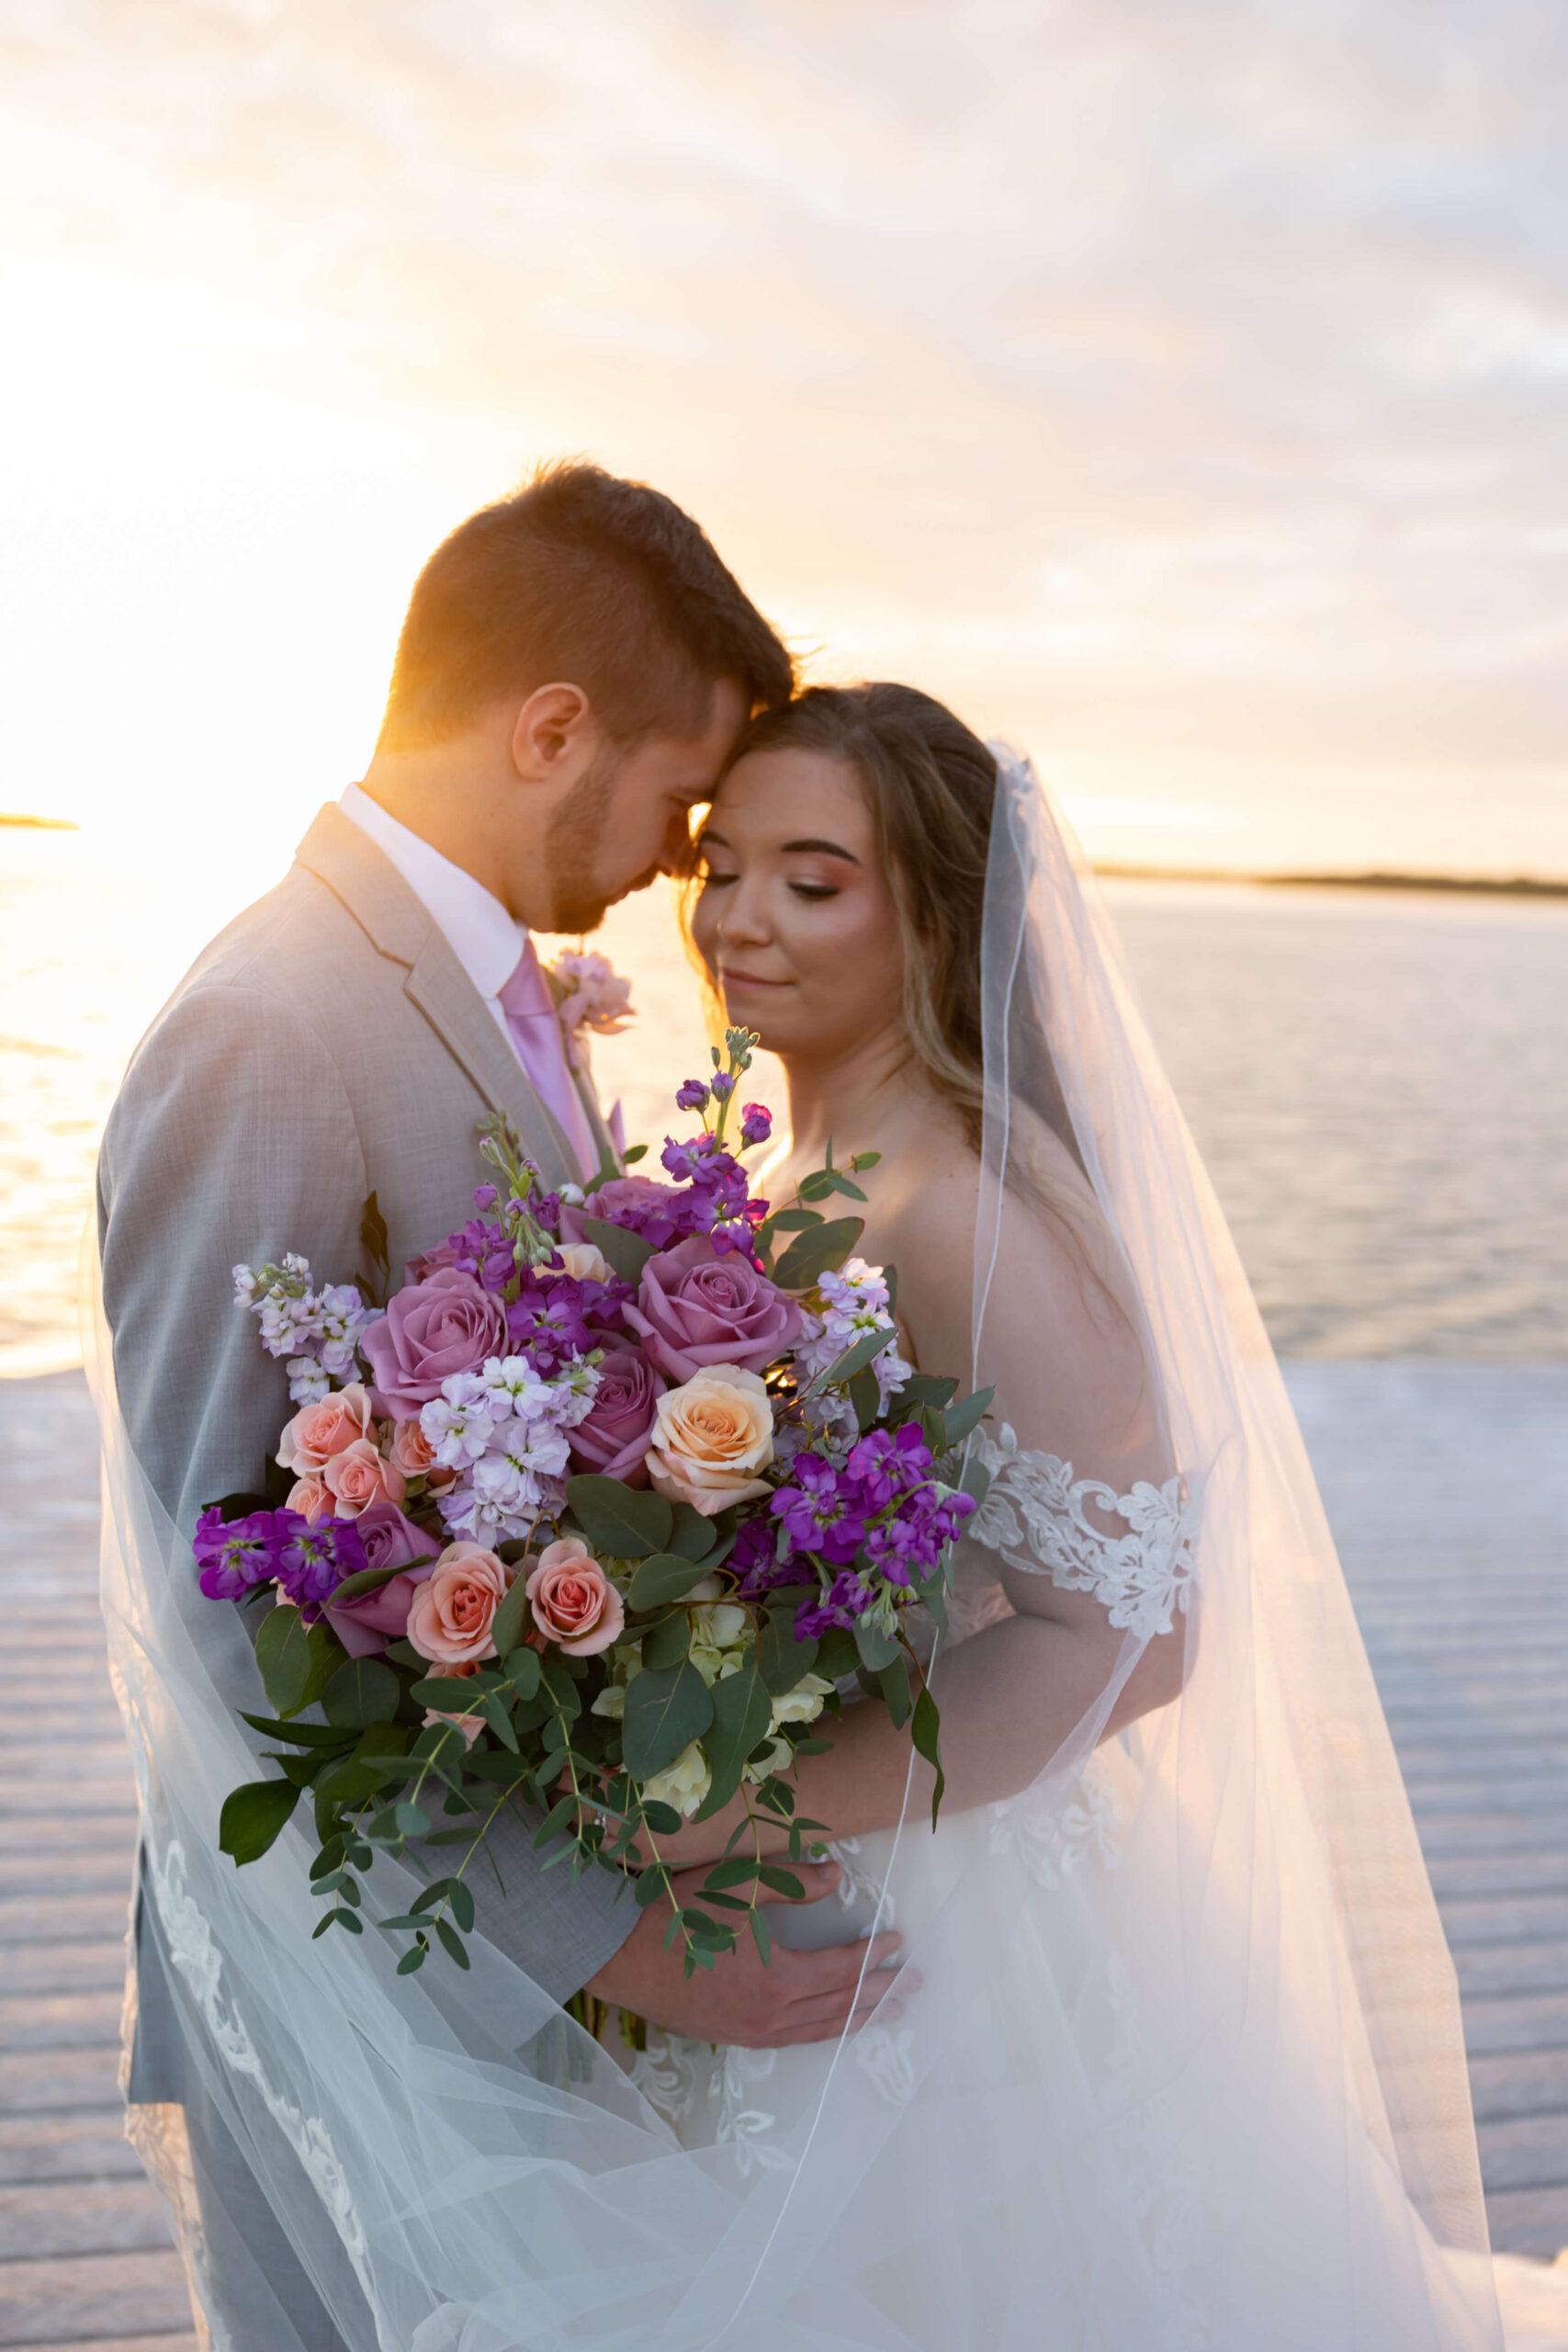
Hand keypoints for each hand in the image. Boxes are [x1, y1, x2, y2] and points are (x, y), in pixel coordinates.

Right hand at [583, 1860, 910, 2047]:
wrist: (618, 1955)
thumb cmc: (676, 1913)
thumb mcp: (735, 1885)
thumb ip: (790, 1883)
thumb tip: (837, 1876)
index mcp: (776, 1979)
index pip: (842, 1971)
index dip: (874, 1957)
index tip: (899, 1941)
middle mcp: (770, 2016)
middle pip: (839, 2007)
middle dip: (881, 1993)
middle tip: (915, 1983)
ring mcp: (751, 2033)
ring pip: (819, 2031)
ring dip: (858, 2019)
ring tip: (889, 2010)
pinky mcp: (734, 2039)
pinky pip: (793, 2040)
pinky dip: (823, 2032)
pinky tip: (833, 2025)